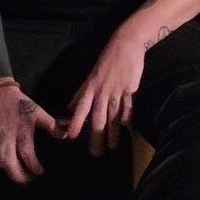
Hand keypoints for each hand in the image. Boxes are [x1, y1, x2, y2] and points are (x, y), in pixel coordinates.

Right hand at [0, 85, 61, 183]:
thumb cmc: (19, 104)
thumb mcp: (38, 112)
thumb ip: (51, 125)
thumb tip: (65, 135)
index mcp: (21, 132)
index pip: (27, 156)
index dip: (34, 167)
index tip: (40, 172)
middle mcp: (6, 141)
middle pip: (11, 166)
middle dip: (21, 177)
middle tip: (30, 179)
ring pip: (1, 165)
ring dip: (10, 171)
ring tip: (21, 173)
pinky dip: (0, 164)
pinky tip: (7, 164)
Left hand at [66, 31, 142, 155]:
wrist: (125, 46)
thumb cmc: (106, 61)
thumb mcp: (90, 76)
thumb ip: (81, 94)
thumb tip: (69, 107)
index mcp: (90, 88)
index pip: (81, 109)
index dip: (75, 123)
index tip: (70, 137)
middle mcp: (102, 92)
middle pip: (98, 119)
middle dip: (97, 137)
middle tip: (96, 153)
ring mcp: (116, 91)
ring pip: (113, 117)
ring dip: (113, 133)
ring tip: (113, 147)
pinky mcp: (130, 89)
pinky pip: (127, 108)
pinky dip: (126, 118)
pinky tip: (125, 128)